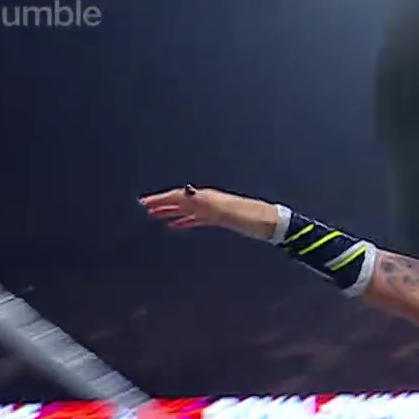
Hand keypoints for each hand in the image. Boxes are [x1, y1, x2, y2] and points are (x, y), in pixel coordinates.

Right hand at [139, 185, 277, 238]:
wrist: (273, 224)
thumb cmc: (253, 219)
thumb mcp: (228, 212)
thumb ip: (206, 204)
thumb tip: (185, 194)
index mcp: (209, 198)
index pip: (179, 196)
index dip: (161, 199)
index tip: (144, 203)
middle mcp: (210, 201)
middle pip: (181, 200)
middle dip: (162, 203)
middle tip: (144, 207)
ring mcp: (215, 209)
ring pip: (187, 209)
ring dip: (170, 211)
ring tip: (155, 215)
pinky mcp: (221, 219)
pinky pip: (197, 218)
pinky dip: (184, 220)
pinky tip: (177, 225)